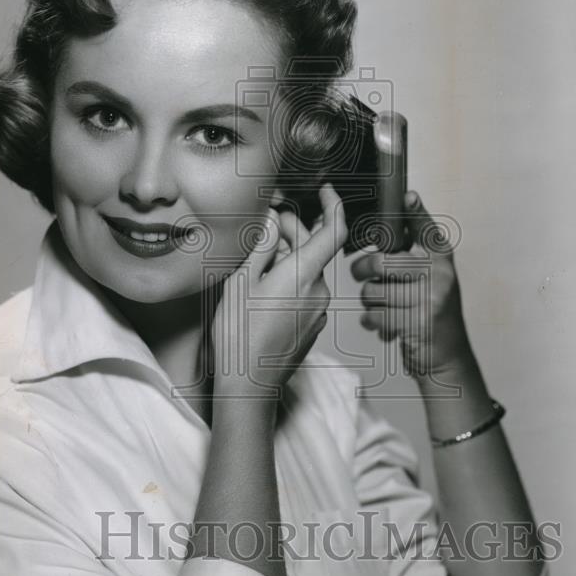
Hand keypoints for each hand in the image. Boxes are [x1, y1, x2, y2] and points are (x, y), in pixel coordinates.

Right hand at [210, 182, 348, 400]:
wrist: (248, 385)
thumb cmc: (240, 337)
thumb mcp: (241, 282)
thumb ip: (260, 246)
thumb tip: (271, 221)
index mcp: (304, 275)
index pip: (335, 230)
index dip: (334, 205)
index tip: (325, 190)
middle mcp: (319, 292)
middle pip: (314, 249)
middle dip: (293, 232)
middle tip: (264, 227)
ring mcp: (318, 312)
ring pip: (308, 271)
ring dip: (288, 258)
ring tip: (257, 261)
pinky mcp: (311, 326)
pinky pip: (306, 292)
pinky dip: (290, 280)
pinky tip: (264, 288)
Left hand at [351, 191, 474, 377]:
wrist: (447, 356)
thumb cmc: (429, 313)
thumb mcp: (429, 279)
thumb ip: (410, 256)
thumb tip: (384, 231)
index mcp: (440, 259)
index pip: (426, 228)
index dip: (415, 211)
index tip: (407, 195)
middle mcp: (440, 274)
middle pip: (381, 262)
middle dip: (361, 270)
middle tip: (359, 274)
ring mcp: (431, 299)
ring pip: (373, 292)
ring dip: (369, 303)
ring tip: (381, 308)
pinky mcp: (419, 323)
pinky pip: (376, 316)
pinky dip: (373, 322)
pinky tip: (385, 326)